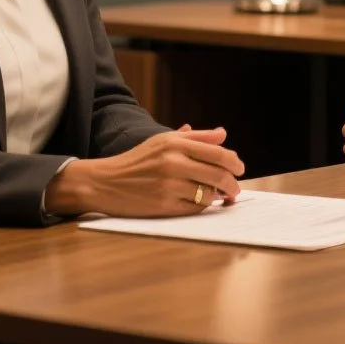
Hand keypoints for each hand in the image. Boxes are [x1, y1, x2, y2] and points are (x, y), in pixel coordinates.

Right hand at [44, 127, 243, 216]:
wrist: (104, 182)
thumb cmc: (136, 161)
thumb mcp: (162, 141)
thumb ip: (194, 137)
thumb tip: (223, 134)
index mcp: (174, 143)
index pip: (217, 152)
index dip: (234, 162)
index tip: (240, 168)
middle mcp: (173, 162)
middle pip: (218, 174)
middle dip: (232, 184)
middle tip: (235, 189)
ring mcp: (169, 185)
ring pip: (209, 193)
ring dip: (217, 197)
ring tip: (217, 196)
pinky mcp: (164, 205)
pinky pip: (196, 208)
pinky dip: (202, 206)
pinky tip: (199, 202)